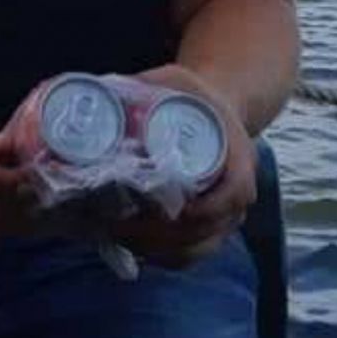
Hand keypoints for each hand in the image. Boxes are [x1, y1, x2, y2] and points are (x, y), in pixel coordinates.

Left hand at [110, 64, 257, 268]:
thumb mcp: (174, 80)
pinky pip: (188, 256)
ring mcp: (223, 214)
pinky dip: (160, 257)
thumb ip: (144, 84)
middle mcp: (236, 192)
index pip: (233, 194)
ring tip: (115, 235)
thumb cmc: (192, 95)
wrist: (216, 108)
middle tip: (117, 224)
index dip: (203, 210)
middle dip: (162, 236)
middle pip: (208, 231)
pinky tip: (128, 246)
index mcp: (238, 157)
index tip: (163, 211)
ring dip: (156, 250)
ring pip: (196, 250)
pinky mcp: (206, 227)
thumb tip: (98, 96)